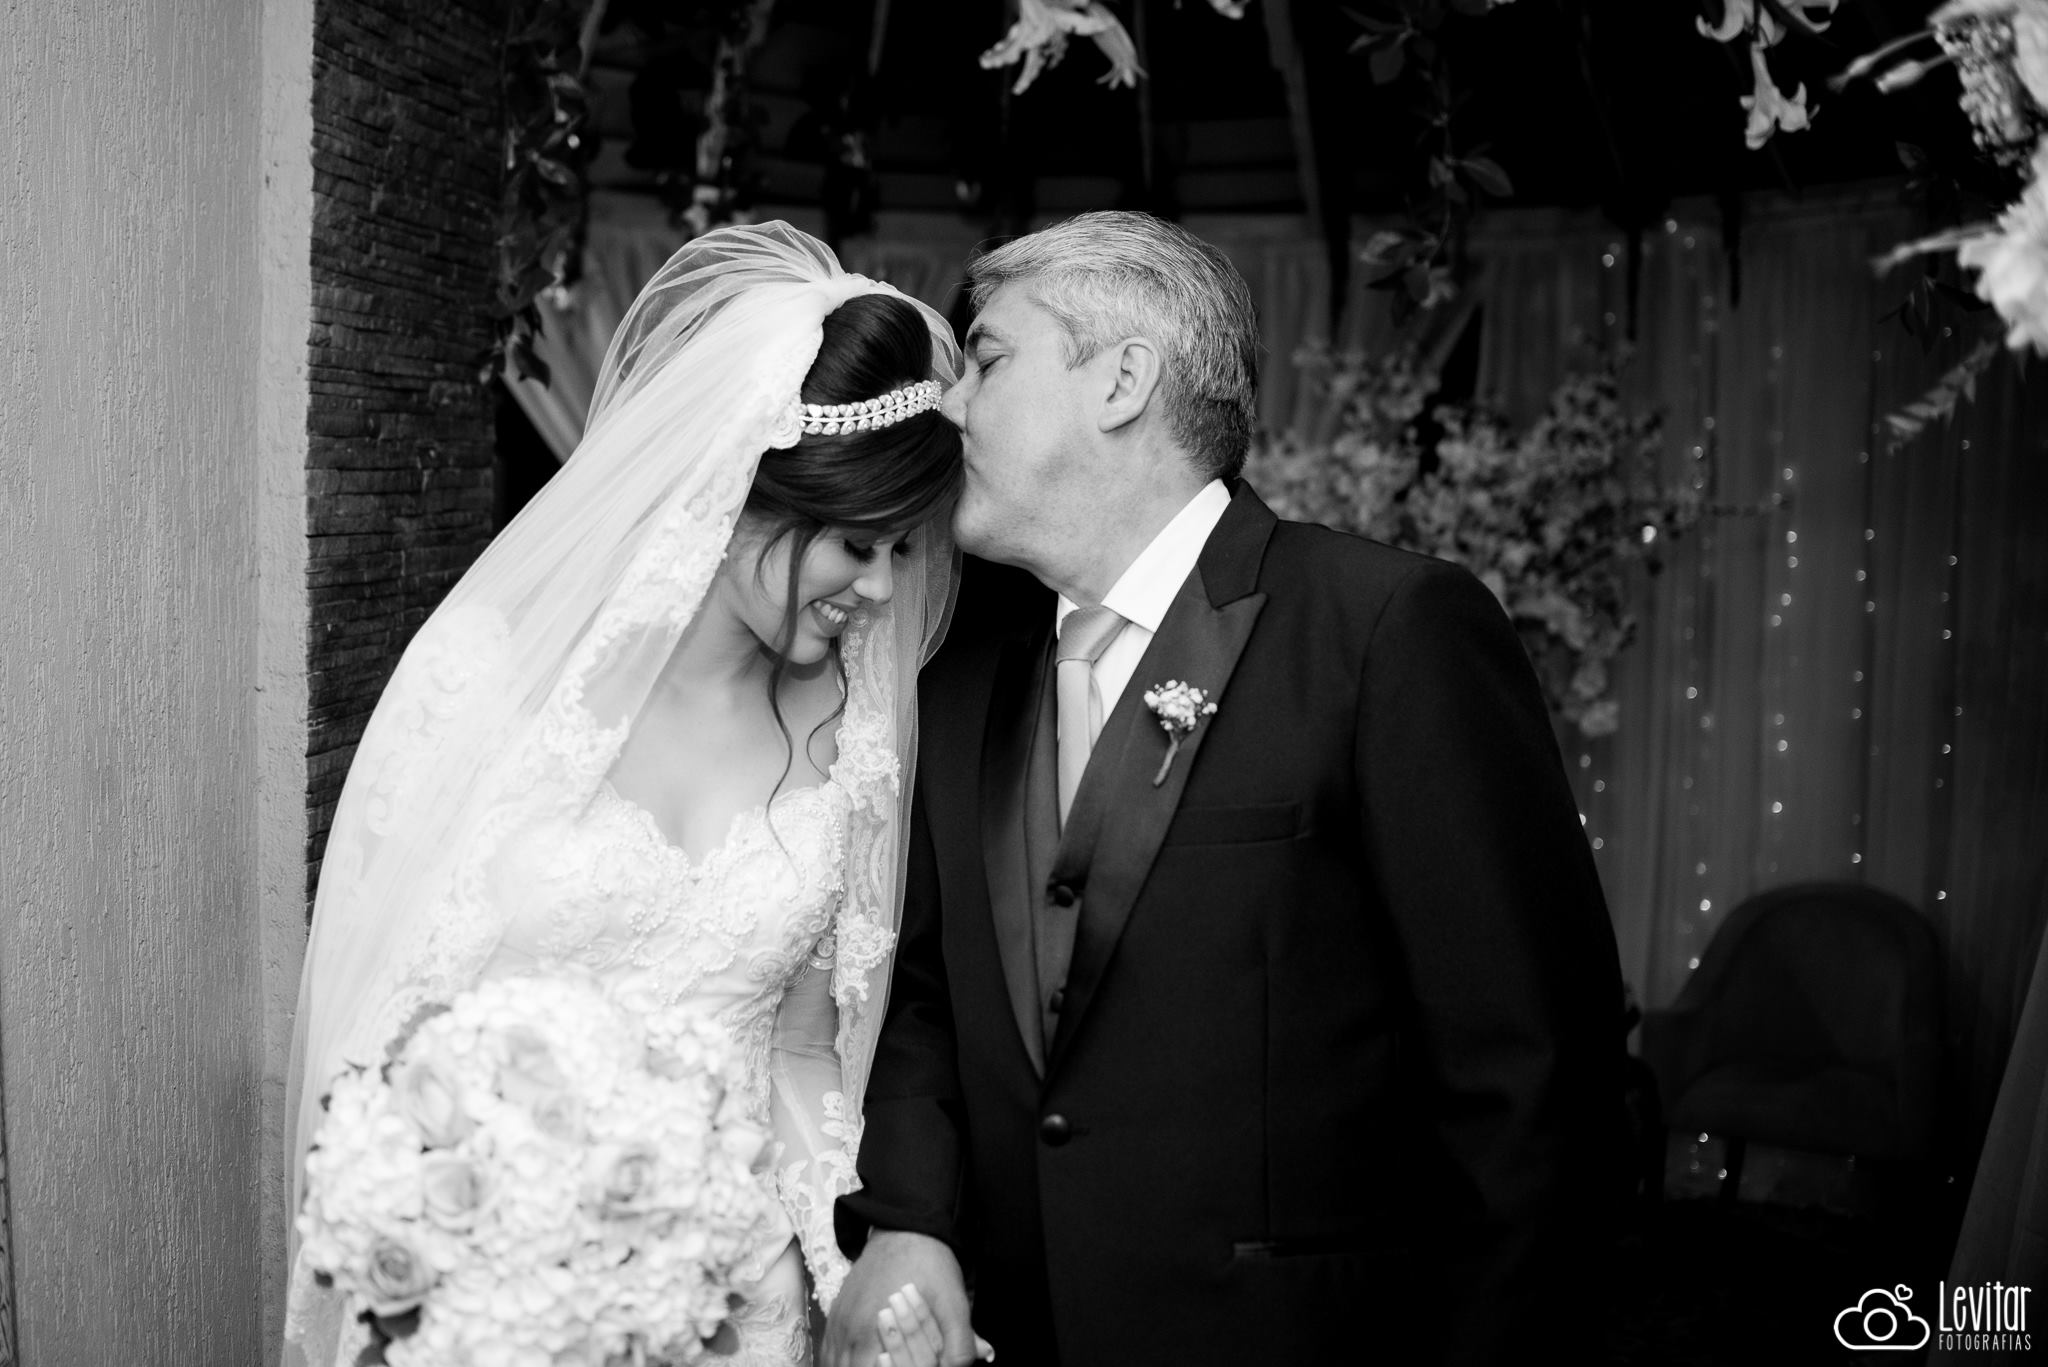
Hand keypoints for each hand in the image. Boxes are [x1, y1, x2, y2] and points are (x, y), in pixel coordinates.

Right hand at [823, 1231, 982, 1366]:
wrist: (904, 1228)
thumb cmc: (930, 1266)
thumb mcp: (953, 1303)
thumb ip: (961, 1341)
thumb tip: (982, 1359)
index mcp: (875, 1332)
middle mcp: (850, 1332)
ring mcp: (838, 1323)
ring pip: (832, 1365)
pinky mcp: (834, 1314)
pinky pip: (826, 1352)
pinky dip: (836, 1363)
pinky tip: (854, 1365)